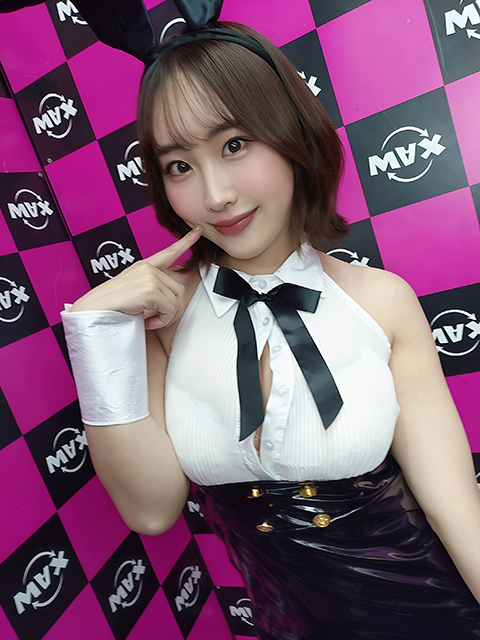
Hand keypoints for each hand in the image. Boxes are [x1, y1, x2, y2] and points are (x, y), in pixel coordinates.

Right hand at [69, 226, 202, 329]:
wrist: (94, 310)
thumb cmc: (112, 306)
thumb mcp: (135, 292)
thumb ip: (153, 289)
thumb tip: (173, 300)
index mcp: (144, 266)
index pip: (169, 252)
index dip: (186, 241)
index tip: (198, 231)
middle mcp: (148, 268)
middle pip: (179, 290)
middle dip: (171, 309)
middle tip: (157, 319)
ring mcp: (149, 276)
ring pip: (176, 301)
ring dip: (166, 317)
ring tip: (151, 320)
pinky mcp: (150, 289)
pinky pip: (169, 309)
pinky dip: (162, 321)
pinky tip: (149, 322)